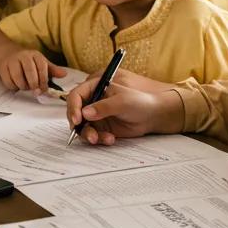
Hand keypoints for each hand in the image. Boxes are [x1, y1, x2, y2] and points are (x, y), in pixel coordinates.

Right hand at [0, 49, 61, 93]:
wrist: (8, 54)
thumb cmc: (28, 62)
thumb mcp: (42, 63)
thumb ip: (53, 70)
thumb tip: (64, 74)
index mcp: (35, 55)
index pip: (42, 68)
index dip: (43, 81)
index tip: (44, 89)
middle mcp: (24, 56)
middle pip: (30, 73)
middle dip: (33, 85)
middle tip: (35, 91)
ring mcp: (12, 61)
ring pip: (18, 78)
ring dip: (23, 86)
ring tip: (25, 86)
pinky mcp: (3, 67)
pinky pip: (9, 81)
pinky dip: (13, 86)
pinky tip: (16, 84)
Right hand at [65, 68, 182, 144]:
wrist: (153, 115)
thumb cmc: (140, 101)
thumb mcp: (122, 101)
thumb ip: (103, 107)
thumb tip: (85, 113)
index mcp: (95, 87)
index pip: (76, 95)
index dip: (73, 107)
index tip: (76, 119)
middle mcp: (93, 101)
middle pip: (76, 112)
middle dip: (78, 125)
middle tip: (87, 133)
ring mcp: (96, 115)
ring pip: (83, 126)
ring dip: (88, 134)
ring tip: (97, 139)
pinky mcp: (102, 128)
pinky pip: (94, 135)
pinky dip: (99, 138)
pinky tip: (110, 139)